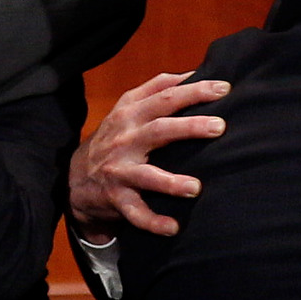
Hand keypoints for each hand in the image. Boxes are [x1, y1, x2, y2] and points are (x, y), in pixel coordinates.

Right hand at [67, 71, 224, 239]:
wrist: (76, 176)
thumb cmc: (115, 137)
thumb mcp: (128, 107)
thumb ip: (157, 87)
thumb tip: (194, 72)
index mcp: (131, 113)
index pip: (165, 96)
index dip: (195, 91)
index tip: (224, 88)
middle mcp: (125, 139)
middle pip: (160, 129)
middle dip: (190, 128)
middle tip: (219, 127)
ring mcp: (120, 170)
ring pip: (146, 176)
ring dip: (171, 182)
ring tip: (195, 188)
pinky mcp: (117, 197)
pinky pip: (136, 212)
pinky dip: (153, 222)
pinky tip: (173, 227)